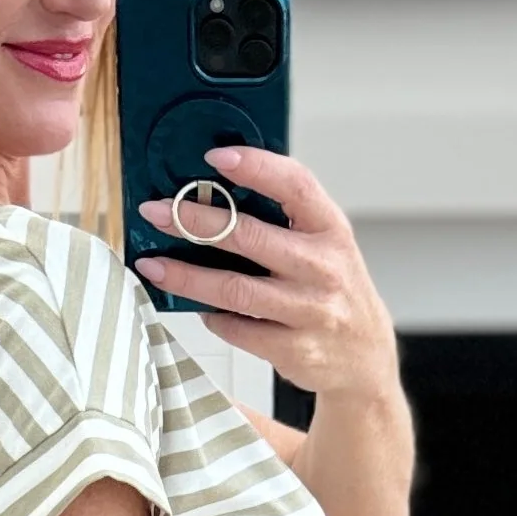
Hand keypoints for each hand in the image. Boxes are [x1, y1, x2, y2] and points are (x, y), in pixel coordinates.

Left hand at [134, 146, 398, 402]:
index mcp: (331, 229)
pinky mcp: (293, 349)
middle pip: (249, 236)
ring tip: (153, 264)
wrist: (364, 358)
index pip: (296, 186)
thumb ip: (286, 219)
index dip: (256, 166)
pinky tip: (194, 304)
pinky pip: (237, 328)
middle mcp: (324, 267)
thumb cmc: (334, 289)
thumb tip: (216, 193)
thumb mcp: (327, 244)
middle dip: (194, 221)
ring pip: (233, 289)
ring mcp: (309, 311)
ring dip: (185, 275)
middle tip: (156, 212)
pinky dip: (210, 315)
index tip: (215, 157)